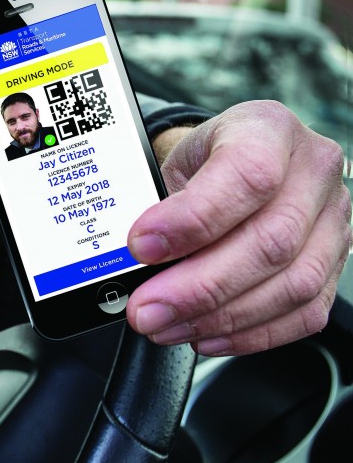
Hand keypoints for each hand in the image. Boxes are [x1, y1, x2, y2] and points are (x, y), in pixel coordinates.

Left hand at [126, 100, 350, 355]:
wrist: (229, 161)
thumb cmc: (200, 162)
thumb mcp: (171, 161)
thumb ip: (155, 203)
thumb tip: (129, 260)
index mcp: (268, 129)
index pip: (245, 175)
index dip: (192, 220)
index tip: (141, 247)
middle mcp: (312, 169)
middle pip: (270, 242)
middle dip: (198, 287)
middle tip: (147, 309)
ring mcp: (332, 218)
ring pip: (293, 284)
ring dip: (220, 317)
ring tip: (166, 326)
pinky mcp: (336, 262)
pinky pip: (305, 312)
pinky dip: (250, 333)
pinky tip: (205, 334)